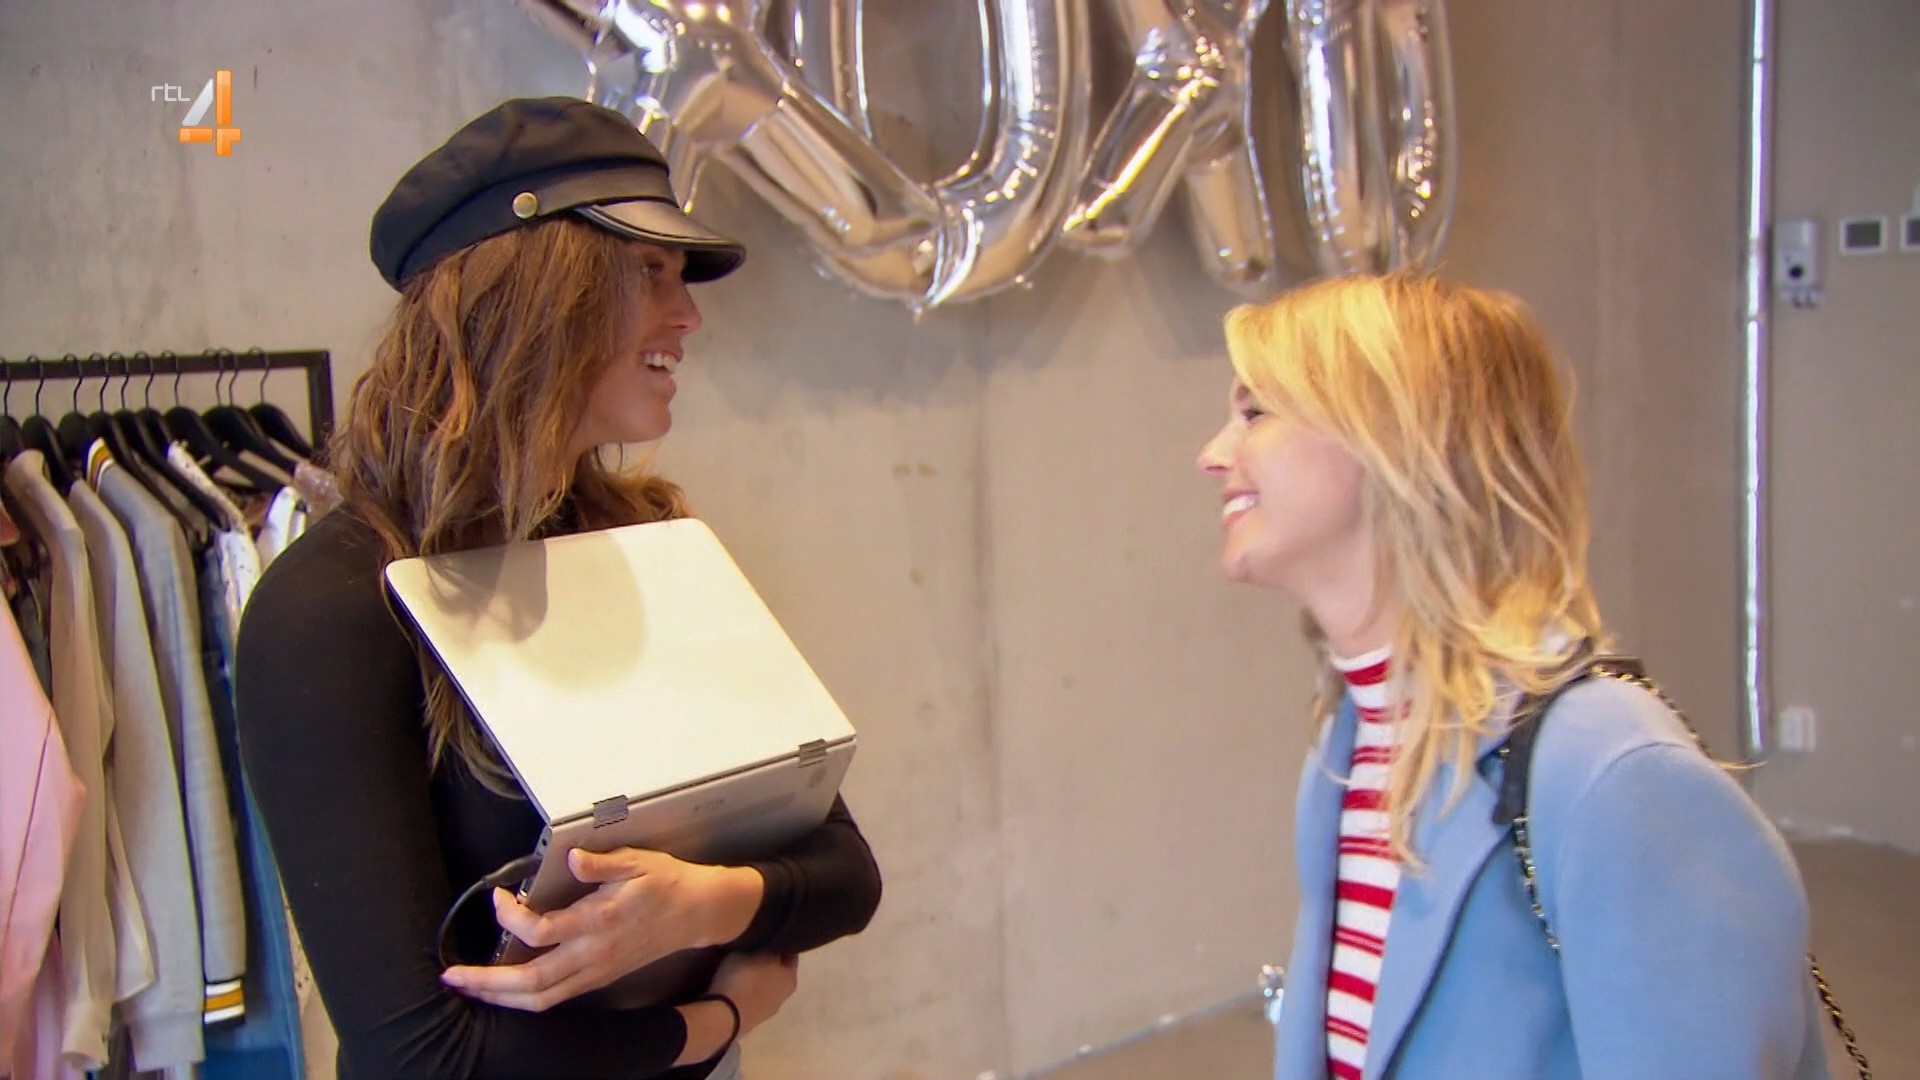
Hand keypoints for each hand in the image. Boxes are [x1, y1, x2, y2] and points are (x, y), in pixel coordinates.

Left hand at [441, 848, 763, 1011]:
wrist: (699, 913)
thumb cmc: (666, 883)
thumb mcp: (637, 860)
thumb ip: (600, 863)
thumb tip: (571, 860)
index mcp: (600, 920)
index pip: (541, 932)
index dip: (511, 918)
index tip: (499, 897)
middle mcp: (594, 953)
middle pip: (532, 982)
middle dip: (488, 982)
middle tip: (453, 975)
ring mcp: (596, 970)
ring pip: (542, 998)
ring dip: (501, 997)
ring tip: (470, 986)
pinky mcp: (598, 977)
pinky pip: (555, 998)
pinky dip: (524, 999)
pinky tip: (505, 990)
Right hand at [709, 951, 798, 1035]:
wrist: (724, 1016)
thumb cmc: (745, 978)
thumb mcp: (756, 951)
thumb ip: (765, 945)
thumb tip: (768, 942)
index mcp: (791, 978)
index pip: (790, 955)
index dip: (779, 942)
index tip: (767, 933)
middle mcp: (783, 996)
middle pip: (776, 971)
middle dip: (765, 960)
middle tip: (751, 947)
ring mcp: (765, 1011)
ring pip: (762, 986)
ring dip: (753, 976)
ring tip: (736, 963)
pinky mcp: (748, 1020)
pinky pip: (748, 997)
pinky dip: (743, 989)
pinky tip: (731, 982)